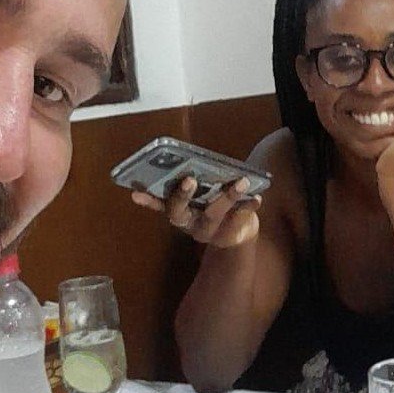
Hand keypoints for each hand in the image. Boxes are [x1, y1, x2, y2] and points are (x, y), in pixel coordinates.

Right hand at [131, 177, 261, 247]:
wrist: (237, 235)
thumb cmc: (213, 205)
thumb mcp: (199, 197)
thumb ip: (190, 184)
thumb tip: (177, 157)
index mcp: (178, 214)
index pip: (160, 206)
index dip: (148, 201)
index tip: (136, 192)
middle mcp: (190, 225)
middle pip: (180, 213)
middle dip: (182, 196)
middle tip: (188, 179)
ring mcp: (209, 231)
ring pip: (214, 214)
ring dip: (227, 196)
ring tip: (241, 180)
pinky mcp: (231, 233)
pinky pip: (239, 219)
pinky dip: (248, 207)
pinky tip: (257, 198)